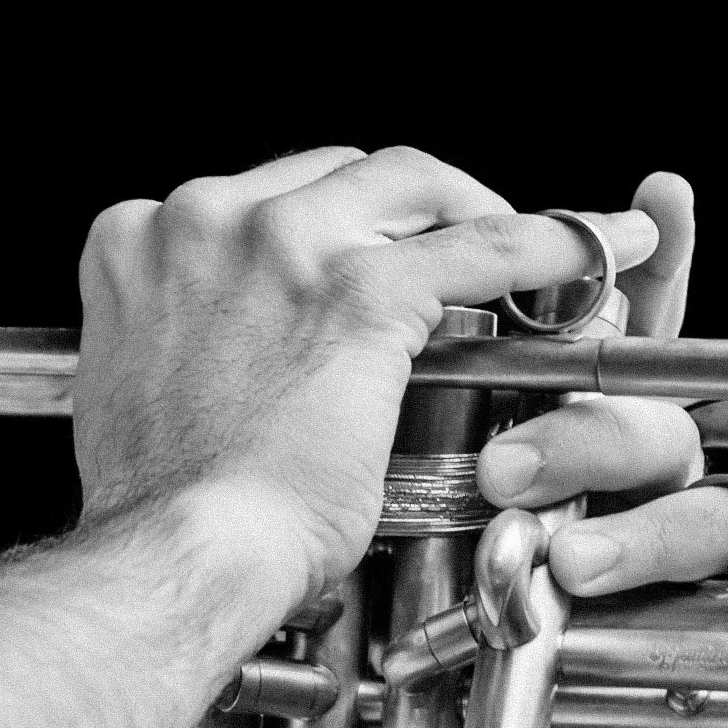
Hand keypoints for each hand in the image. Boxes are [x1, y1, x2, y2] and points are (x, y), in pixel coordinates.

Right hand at [72, 147, 658, 618]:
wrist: (175, 555)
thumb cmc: (163, 506)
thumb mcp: (141, 389)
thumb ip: (186, 339)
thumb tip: (233, 350)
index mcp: (140, 237)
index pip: (267, 196)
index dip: (332, 224)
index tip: (366, 252)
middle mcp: (206, 219)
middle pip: (340, 172)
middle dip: (407, 208)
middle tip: (454, 253)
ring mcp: (282, 244)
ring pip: (413, 183)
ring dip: (475, 210)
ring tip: (526, 249)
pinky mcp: (359, 289)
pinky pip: (482, 246)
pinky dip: (549, 247)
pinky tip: (587, 260)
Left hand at [402, 173, 727, 727]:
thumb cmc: (416, 653)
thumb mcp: (391, 536)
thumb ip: (398, 440)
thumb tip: (355, 331)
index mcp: (555, 446)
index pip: (609, 342)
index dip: (646, 264)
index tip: (657, 196)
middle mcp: (628, 489)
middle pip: (652, 417)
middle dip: (590, 434)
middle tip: (506, 474)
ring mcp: (684, 556)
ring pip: (716, 494)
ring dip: (651, 520)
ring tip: (568, 565)